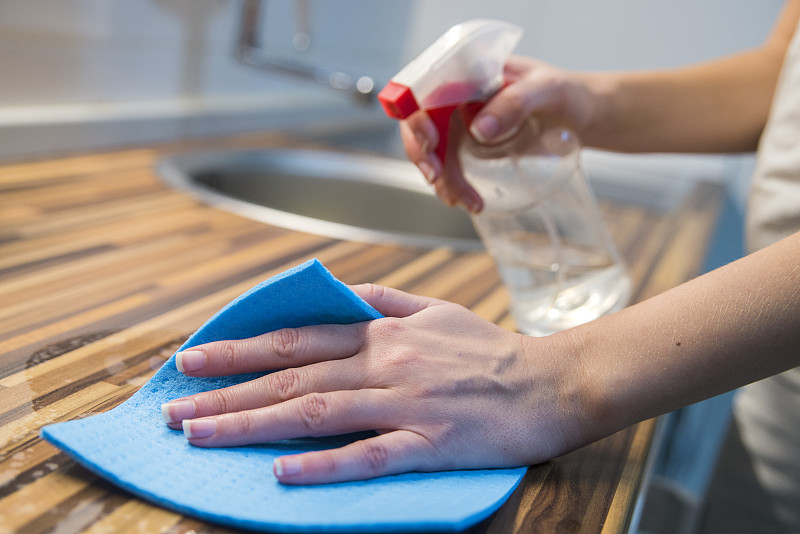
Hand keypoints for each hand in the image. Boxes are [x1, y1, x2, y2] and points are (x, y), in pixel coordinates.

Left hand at [162, 284, 587, 484]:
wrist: (551, 383)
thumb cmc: (489, 349)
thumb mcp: (434, 309)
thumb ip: (382, 300)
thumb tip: (336, 292)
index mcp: (383, 333)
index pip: (297, 337)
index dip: (241, 348)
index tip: (194, 358)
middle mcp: (385, 363)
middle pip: (292, 376)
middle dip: (227, 391)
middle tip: (175, 408)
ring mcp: (405, 404)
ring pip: (316, 411)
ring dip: (254, 424)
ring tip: (203, 435)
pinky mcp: (430, 444)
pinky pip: (370, 455)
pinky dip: (324, 464)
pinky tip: (283, 473)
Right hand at [401, 56, 596, 211]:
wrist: (582, 114)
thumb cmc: (568, 92)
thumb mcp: (548, 91)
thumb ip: (515, 103)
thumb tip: (479, 129)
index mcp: (470, 72)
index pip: (427, 88)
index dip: (418, 115)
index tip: (431, 141)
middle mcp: (460, 95)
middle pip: (422, 122)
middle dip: (423, 153)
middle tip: (437, 179)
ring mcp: (463, 120)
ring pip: (434, 149)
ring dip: (442, 178)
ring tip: (464, 201)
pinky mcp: (470, 143)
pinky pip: (449, 164)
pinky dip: (452, 184)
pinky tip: (466, 200)